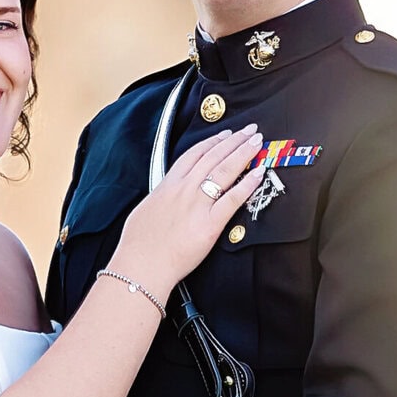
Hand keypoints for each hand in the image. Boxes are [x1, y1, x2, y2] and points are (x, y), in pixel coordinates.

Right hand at [112, 124, 265, 294]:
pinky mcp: (210, 224)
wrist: (141, 265)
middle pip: (213, 157)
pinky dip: (248, 184)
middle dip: (235, 141)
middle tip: (250, 131)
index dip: (213, 141)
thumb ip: (159, 198)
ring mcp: (197, 205)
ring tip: (257, 142)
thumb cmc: (137, 244)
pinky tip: (259, 173)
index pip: (194, 155)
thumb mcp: (144, 210)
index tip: (226, 134)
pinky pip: (233, 199)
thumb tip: (165, 195)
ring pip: (224, 171)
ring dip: (243, 153)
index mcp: (167, 185)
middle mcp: (184, 190)